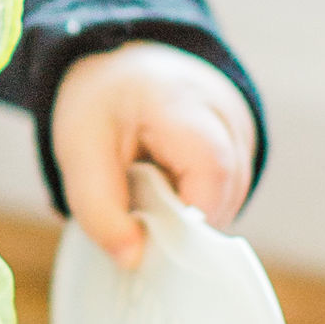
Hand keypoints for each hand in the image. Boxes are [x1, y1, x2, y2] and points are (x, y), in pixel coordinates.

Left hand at [49, 41, 257, 267]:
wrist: (120, 63)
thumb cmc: (101, 103)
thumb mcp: (79, 151)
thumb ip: (100, 209)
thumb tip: (134, 260)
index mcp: (182, 103)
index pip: (212, 173)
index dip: (187, 218)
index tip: (151, 236)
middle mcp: (227, 112)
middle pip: (227, 193)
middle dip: (184, 221)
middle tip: (143, 214)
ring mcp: (243, 128)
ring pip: (232, 199)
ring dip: (191, 212)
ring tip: (153, 190)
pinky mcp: (245, 146)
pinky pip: (230, 192)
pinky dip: (199, 201)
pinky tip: (171, 186)